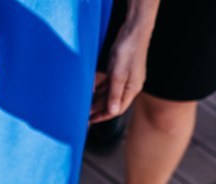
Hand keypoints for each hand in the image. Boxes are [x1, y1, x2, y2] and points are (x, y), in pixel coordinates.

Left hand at [90, 1, 157, 122]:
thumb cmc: (127, 51)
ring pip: (108, 93)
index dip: (103, 116)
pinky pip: (107, 83)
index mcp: (132, 89)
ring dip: (96, 99)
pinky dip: (98, 87)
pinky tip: (88, 90)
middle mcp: (129, 85)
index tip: (89, 121)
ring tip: (83, 105)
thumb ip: (114, 94)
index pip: (117, 109)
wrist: (133, 30)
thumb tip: (112, 112)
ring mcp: (124, 77)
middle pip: (111, 102)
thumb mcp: (119, 75)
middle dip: (97, 108)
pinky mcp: (119, 70)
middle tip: (82, 115)